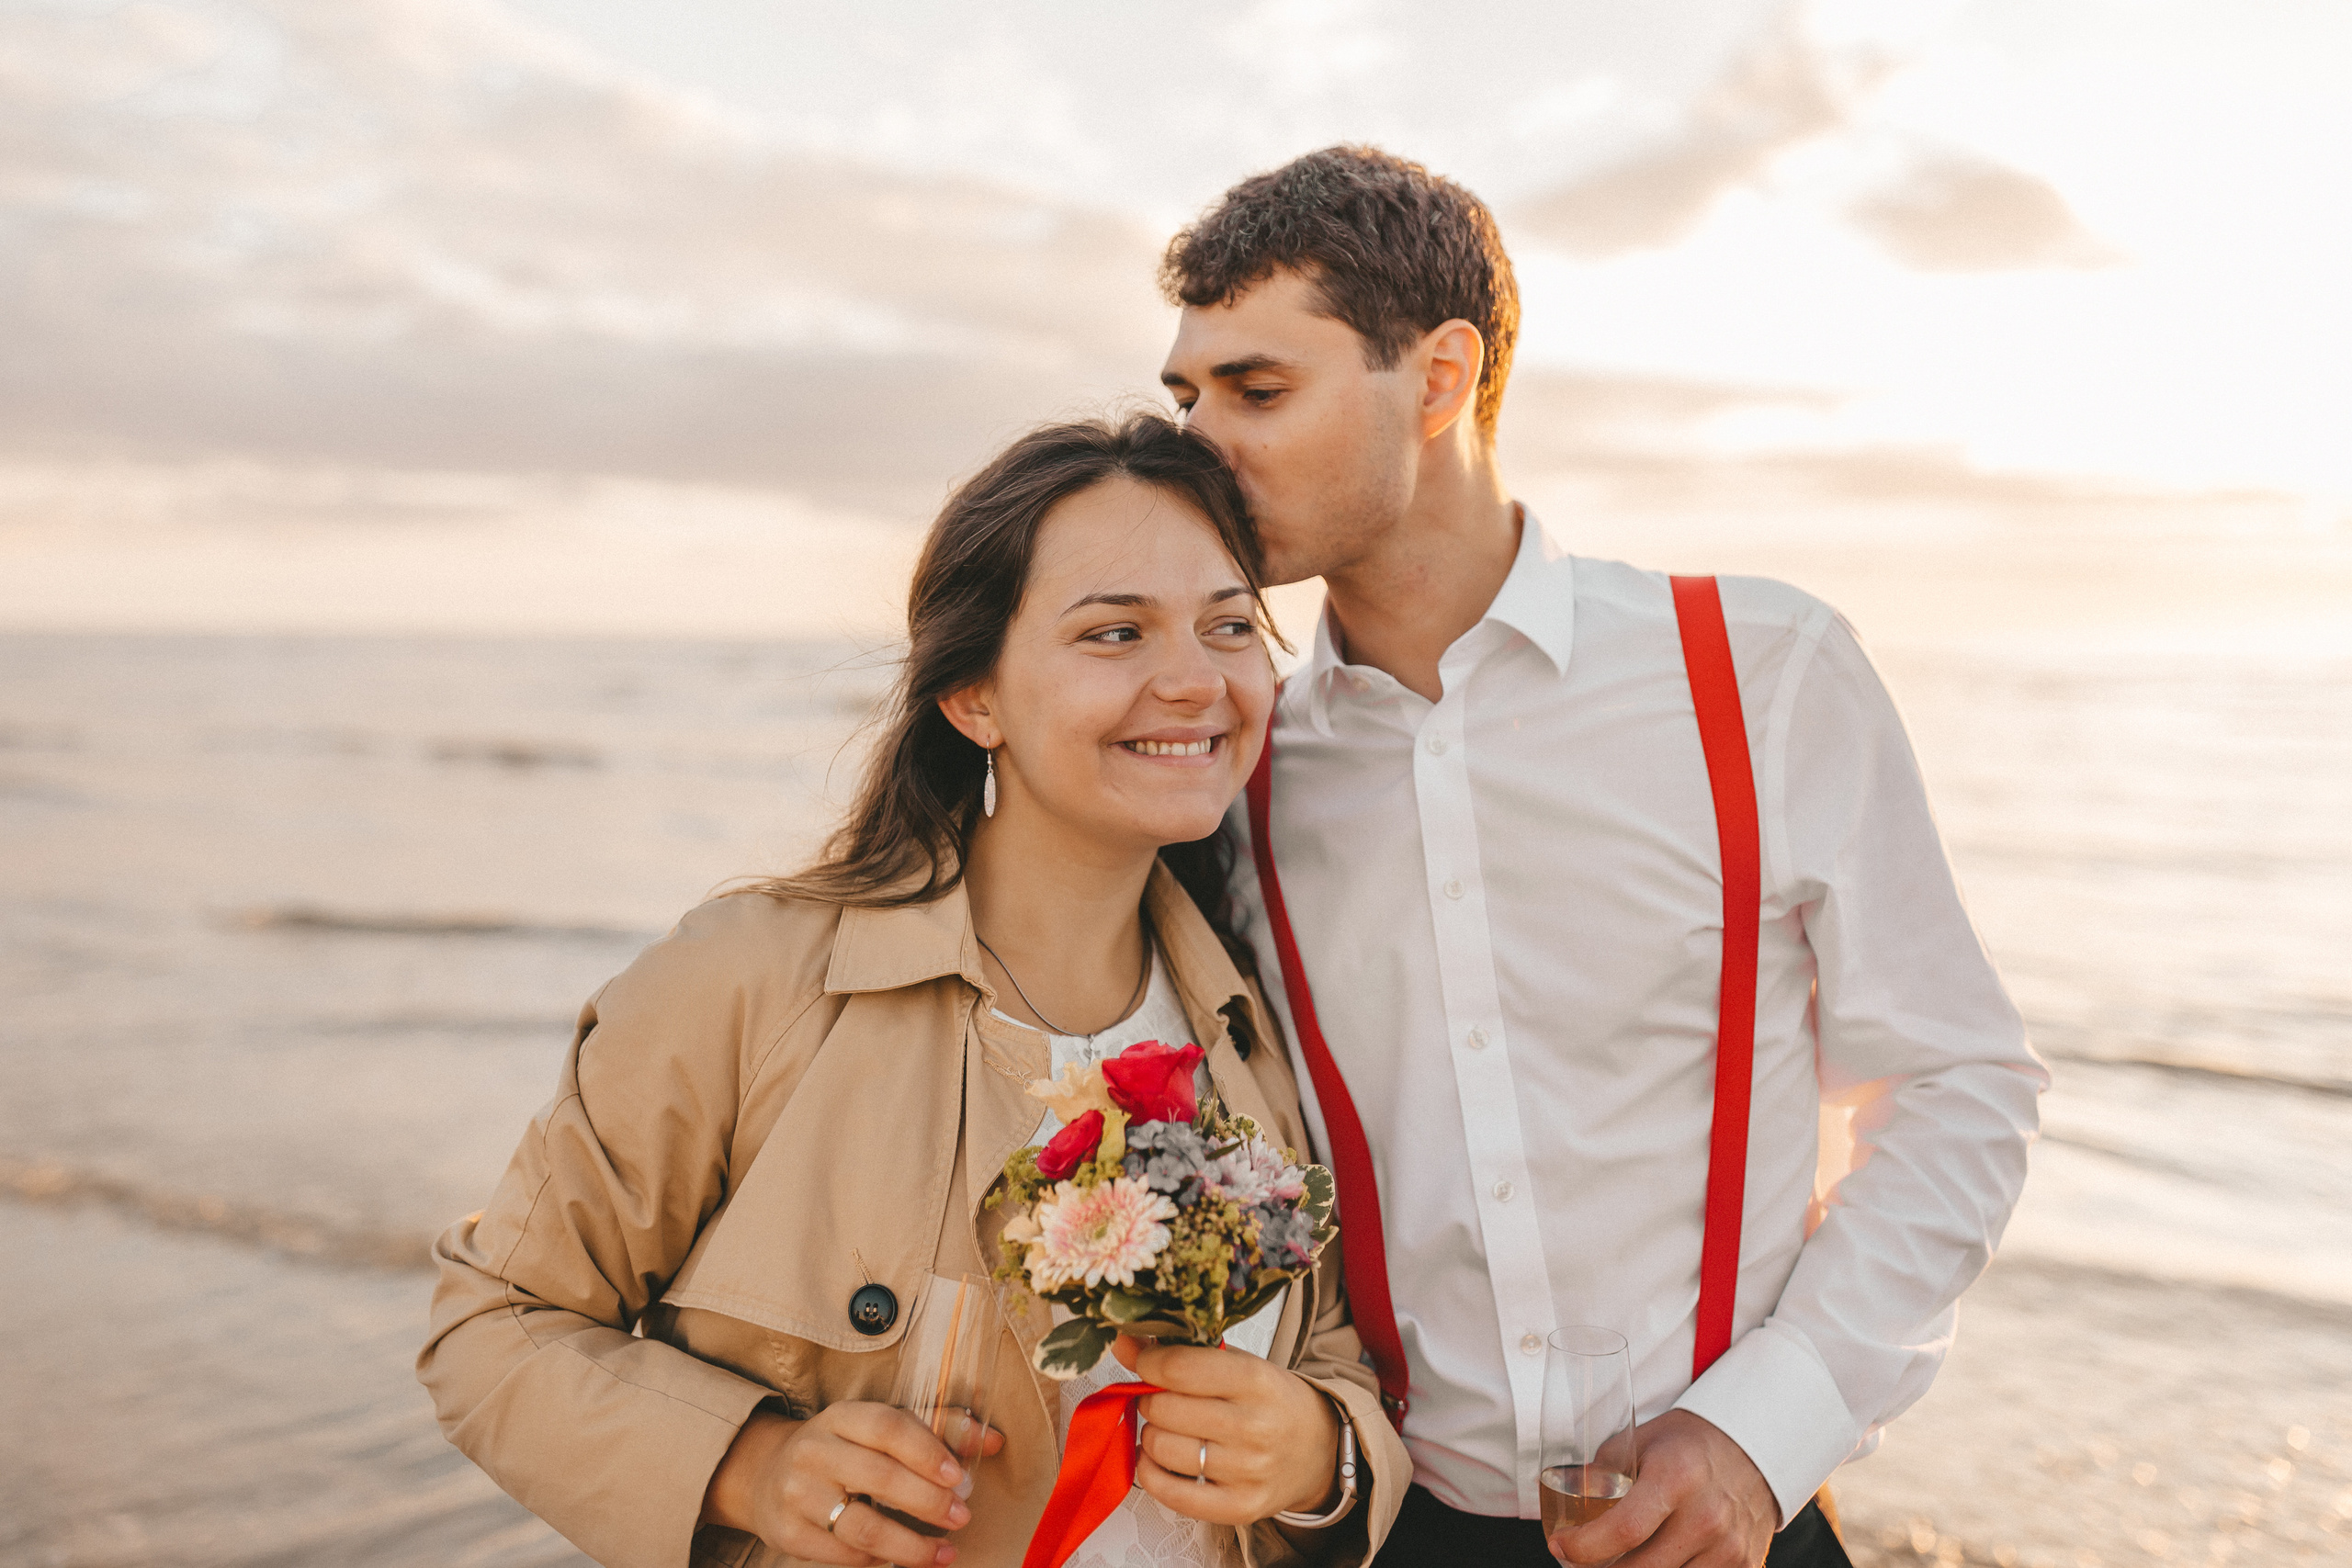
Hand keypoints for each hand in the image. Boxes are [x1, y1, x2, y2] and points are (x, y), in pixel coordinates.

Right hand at [699, 1401, 1003, 1566]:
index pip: (887, 1426)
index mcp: (840, 1417)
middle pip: (878, 1477)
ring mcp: (797, 1494)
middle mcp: (814, 1451)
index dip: (927, 1450)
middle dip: (927, 1502)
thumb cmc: (844, 1448)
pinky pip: (843, 1555)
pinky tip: (902, 1558)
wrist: (768, 1474)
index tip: (960, 1477)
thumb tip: (993, 1439)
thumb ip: (938, 1428)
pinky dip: (879, 1560)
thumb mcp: (880, 1428)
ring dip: (910, 1545)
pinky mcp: (787, 1534)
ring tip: (943, 1552)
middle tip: (961, 1516)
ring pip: (861, 1527)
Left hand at [1115, 1334, 1342, 1525]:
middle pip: (1164, 1410)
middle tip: (1161, 1398)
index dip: (1148, 1363)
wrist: (1319, 1451)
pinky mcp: (1239, 1508)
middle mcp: (1255, 1427)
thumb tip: (1123, 1343)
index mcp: (1257, 1381)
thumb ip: (1184, 1352)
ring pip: (1162, 1448)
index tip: (1145, 1363)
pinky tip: (1158, 1459)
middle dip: (1150, 1399)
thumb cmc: (1272, 1401)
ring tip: (1167, 1428)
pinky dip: (1151, 1473)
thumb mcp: (1241, 1364)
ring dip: (1152, 1434)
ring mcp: (1248, 1472)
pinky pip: (1171, 1494)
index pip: (1180, 1369)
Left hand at [1552, 1410, 1775, 1567]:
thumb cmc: (1689, 1445)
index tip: (1560, 1545)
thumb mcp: (1641, 1443)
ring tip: (1616, 1561)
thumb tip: (1564, 1498)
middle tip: (1581, 1560)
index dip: (1584, 1547)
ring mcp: (1730, 1547)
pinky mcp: (1746, 1565)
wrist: (1753, 1449)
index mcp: (1676, 1478)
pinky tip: (1655, 1562)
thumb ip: (1602, 1473)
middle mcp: (1707, 1516)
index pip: (1624, 1530)